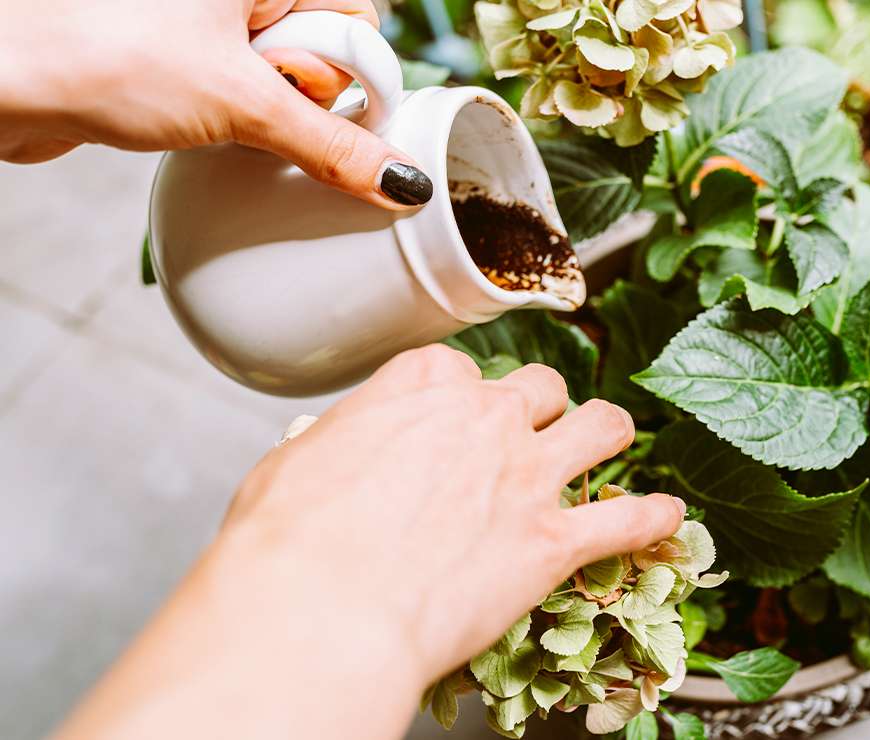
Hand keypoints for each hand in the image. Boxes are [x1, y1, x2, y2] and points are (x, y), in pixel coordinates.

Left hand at [0, 0, 431, 209]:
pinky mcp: (181, 60)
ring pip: (280, 82)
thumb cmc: (103, 54)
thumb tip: (402, 180)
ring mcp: (207, 23)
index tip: (335, 118)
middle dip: (302, 97)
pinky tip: (209, 134)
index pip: (357, 20)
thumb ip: (332, 145)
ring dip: (269, 119)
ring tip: (220, 119)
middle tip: (256, 107)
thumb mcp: (243, 104)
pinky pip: (242, 97)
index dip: (356, 76)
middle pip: (321, 51)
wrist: (5, 80)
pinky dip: (238, 125)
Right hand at [54, 346, 684, 739]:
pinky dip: (652, 517)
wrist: (322, 610)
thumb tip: (346, 451)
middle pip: (538, 386)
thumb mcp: (296, 464)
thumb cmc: (290, 546)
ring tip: (611, 439)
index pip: (456, 370)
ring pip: (598, 425)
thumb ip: (345, 444)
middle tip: (530, 430)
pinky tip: (666, 516)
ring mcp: (527, 476)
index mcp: (420, 389)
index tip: (453, 417)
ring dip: (606, 431)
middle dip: (537, 405)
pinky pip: (628, 518)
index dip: (458, 395)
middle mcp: (484, 419)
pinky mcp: (553, 541)